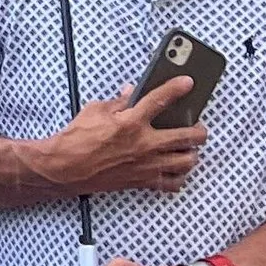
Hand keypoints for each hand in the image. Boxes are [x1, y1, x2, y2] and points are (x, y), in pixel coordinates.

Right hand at [47, 72, 202, 196]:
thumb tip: (131, 93)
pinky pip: (172, 183)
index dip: (177, 88)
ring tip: (189, 148)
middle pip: (187, 136)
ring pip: (186, 161)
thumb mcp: (95, 110)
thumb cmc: (77, 139)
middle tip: (198, 126)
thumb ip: (119, 102)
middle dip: (199, 130)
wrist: (66, 168)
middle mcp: (144, 144)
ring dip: (192, 153)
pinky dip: (179, 177)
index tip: (187, 82)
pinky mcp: (143, 181)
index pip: (160, 99)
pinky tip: (176, 169)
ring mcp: (146, 165)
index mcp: (131, 122)